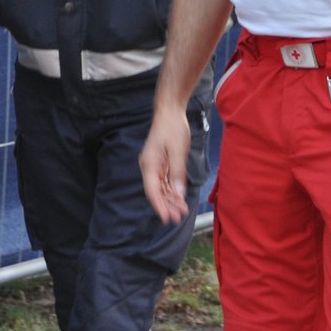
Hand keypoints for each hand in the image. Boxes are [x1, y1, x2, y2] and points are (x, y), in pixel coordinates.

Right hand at [139, 105, 193, 224]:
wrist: (169, 112)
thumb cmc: (172, 128)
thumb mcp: (178, 151)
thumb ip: (178, 173)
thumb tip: (178, 194)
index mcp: (149, 164)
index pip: (152, 191)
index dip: (160, 206)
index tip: (168, 218)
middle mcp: (149, 166)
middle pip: (156, 191)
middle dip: (167, 205)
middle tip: (179, 217)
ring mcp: (154, 165)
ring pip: (161, 187)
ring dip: (170, 199)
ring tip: (182, 210)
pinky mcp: (161, 162)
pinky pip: (165, 180)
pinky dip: (172, 190)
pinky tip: (179, 198)